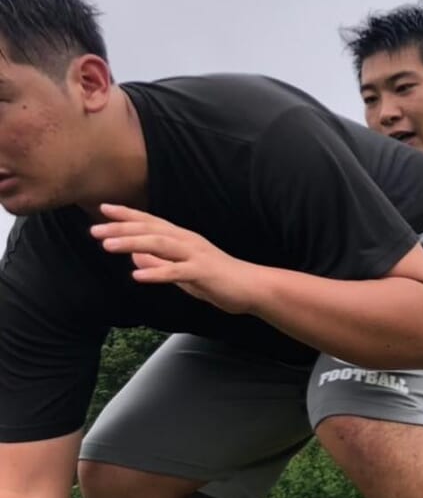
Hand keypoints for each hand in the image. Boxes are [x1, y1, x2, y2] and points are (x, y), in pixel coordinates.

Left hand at [91, 204, 261, 313]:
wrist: (252, 288)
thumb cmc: (218, 280)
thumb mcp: (183, 272)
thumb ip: (160, 263)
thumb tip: (135, 257)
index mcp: (183, 239)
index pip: (151, 222)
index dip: (127, 214)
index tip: (103, 209)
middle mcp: (188, 241)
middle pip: (151, 229)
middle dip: (121, 228)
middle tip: (95, 230)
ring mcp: (196, 255)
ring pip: (160, 244)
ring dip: (133, 243)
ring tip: (108, 246)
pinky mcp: (203, 273)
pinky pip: (177, 271)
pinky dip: (156, 272)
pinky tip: (137, 276)